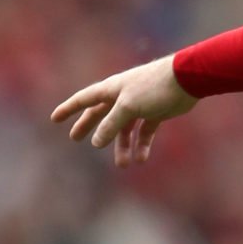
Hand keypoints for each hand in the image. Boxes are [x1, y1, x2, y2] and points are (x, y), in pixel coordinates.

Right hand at [50, 55, 198, 166]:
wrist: (187, 79)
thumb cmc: (154, 87)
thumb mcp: (127, 106)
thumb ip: (111, 124)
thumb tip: (95, 142)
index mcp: (111, 89)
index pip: (84, 99)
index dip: (69, 109)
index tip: (55, 118)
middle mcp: (123, 96)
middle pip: (101, 114)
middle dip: (89, 126)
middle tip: (76, 139)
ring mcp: (140, 104)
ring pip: (125, 128)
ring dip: (122, 146)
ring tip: (123, 164)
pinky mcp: (157, 112)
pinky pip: (145, 131)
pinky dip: (142, 144)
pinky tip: (141, 159)